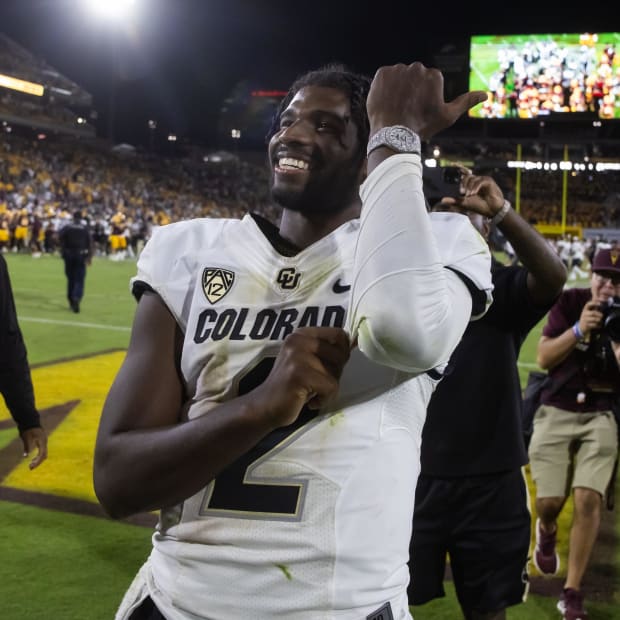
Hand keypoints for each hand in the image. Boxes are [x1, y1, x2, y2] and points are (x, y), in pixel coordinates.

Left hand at [21, 427, 47, 468]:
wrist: (30, 421)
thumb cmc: (28, 429)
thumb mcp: (26, 438)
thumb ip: (27, 447)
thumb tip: (25, 456)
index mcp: (42, 441)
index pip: (42, 454)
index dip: (37, 461)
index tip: (31, 466)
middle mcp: (44, 442)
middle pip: (44, 455)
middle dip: (38, 462)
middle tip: (30, 468)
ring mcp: (43, 442)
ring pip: (43, 454)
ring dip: (38, 460)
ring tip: (30, 465)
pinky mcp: (41, 442)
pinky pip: (41, 451)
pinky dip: (37, 456)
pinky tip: (32, 459)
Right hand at [253, 327, 350, 427]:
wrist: (264, 407)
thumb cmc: (291, 386)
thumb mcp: (307, 360)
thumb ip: (325, 351)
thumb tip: (353, 343)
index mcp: (301, 334)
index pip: (339, 334)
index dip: (343, 352)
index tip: (331, 367)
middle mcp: (298, 340)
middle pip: (340, 355)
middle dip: (335, 374)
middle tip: (317, 384)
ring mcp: (297, 356)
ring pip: (336, 373)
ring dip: (328, 389)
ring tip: (311, 392)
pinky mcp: (298, 374)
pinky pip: (330, 387)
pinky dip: (324, 399)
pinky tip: (309, 402)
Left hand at [366, 62, 486, 140]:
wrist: (393, 134)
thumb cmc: (422, 127)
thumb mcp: (447, 116)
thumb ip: (466, 101)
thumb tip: (486, 95)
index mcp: (434, 75)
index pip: (427, 83)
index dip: (422, 98)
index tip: (418, 111)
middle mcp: (417, 67)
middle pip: (413, 77)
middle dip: (410, 90)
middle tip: (406, 109)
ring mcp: (398, 69)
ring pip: (399, 77)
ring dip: (397, 88)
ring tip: (395, 106)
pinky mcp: (382, 73)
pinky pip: (384, 77)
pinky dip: (384, 87)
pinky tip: (386, 101)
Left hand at [441, 168, 504, 217]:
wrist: (492, 210)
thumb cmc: (479, 206)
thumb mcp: (464, 203)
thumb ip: (454, 200)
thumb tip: (442, 200)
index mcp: (470, 184)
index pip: (464, 174)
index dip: (459, 168)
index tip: (452, 164)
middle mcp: (476, 180)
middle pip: (467, 176)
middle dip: (462, 184)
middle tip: (461, 193)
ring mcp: (482, 179)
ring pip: (472, 179)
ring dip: (469, 187)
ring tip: (468, 196)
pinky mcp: (488, 181)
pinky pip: (479, 181)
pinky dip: (475, 187)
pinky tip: (473, 193)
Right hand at [578, 301, 603, 337]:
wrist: (581, 326)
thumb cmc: (588, 316)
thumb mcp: (589, 310)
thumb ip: (594, 303)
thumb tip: (596, 294)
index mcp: (585, 309)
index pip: (588, 304)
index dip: (594, 303)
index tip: (600, 304)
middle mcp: (584, 314)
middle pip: (593, 313)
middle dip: (599, 314)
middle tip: (602, 316)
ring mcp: (585, 320)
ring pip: (594, 319)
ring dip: (599, 320)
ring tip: (600, 321)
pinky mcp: (586, 325)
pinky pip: (594, 325)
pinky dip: (598, 325)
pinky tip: (599, 325)